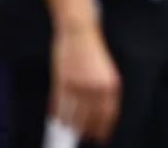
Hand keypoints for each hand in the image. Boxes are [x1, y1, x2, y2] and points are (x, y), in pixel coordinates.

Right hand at [51, 25, 120, 142]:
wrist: (79, 30)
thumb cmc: (92, 49)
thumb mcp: (105, 71)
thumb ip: (103, 91)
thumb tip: (98, 113)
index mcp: (111, 84)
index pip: (108, 114)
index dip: (103, 128)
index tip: (100, 137)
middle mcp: (97, 88)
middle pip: (91, 118)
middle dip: (86, 129)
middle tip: (82, 136)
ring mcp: (79, 86)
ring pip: (73, 115)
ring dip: (71, 124)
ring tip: (68, 129)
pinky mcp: (63, 82)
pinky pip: (60, 105)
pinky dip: (58, 114)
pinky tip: (56, 118)